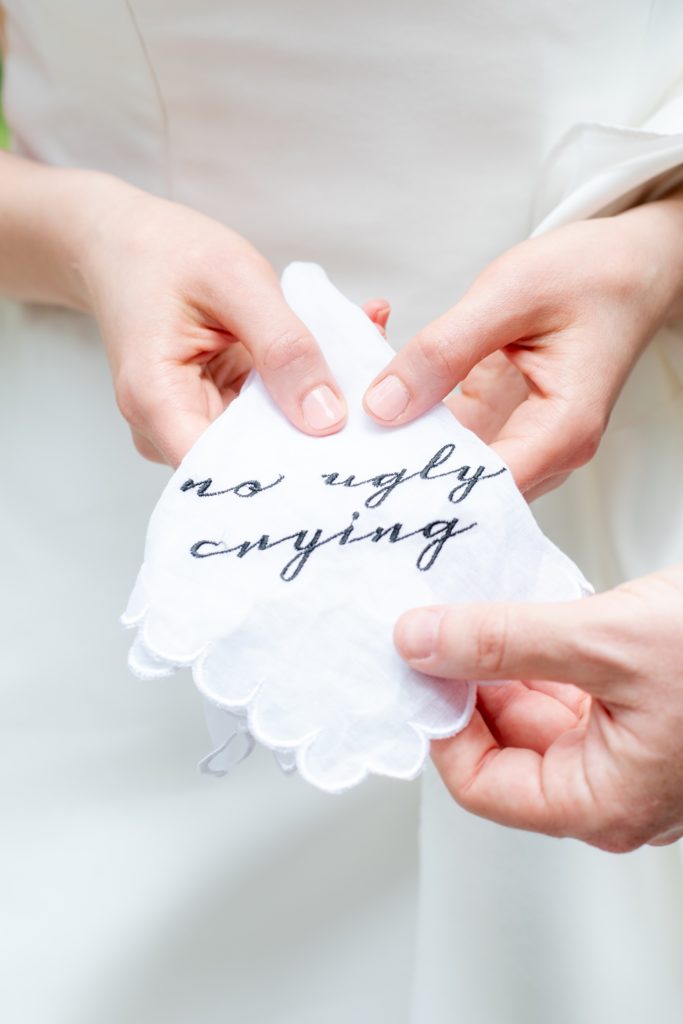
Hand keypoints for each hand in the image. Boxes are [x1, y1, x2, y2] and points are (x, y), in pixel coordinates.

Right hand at [81, 180, 389, 465]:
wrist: (129, 245)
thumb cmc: (169, 254)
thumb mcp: (236, 281)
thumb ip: (284, 347)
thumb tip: (326, 419)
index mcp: (158, 401)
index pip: (223, 475)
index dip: (285, 477)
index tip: (346, 460)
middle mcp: (167, 428)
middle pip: (250, 466)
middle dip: (314, 439)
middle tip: (376, 405)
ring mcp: (190, 425)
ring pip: (265, 443)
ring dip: (314, 412)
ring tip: (360, 365)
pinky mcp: (212, 415)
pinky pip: (265, 419)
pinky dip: (300, 394)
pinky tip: (336, 362)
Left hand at [363, 194, 682, 498]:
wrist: (629, 262)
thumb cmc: (593, 273)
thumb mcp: (510, 295)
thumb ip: (444, 350)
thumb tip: (382, 406)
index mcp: (562, 430)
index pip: (484, 490)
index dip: (421, 490)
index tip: (364, 476)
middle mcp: (546, 448)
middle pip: (461, 485)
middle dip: (400, 466)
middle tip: (338, 451)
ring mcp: (525, 438)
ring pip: (449, 461)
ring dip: (401, 437)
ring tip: (348, 418)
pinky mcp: (506, 420)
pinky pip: (451, 432)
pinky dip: (415, 411)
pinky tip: (379, 387)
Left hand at [393, 567, 682, 850]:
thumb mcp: (608, 641)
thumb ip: (505, 642)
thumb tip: (421, 641)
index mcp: (603, 802)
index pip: (482, 784)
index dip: (441, 722)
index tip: (416, 665)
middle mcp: (613, 784)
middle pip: (503, 744)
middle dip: (466, 682)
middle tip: (432, 626)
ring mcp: (629, 746)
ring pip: (533, 710)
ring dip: (499, 660)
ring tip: (472, 609)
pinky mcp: (640, 706)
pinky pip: (567, 685)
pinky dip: (536, 650)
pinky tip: (521, 611)